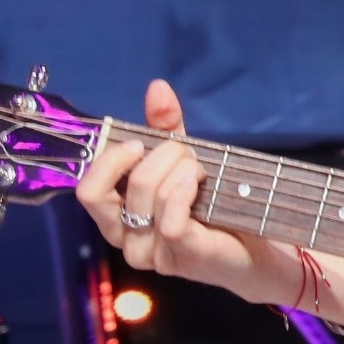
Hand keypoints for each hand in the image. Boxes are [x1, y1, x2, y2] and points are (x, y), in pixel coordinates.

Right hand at [76, 79, 268, 295]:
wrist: (256, 248)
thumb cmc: (213, 205)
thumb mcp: (184, 161)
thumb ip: (166, 129)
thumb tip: (157, 87)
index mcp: (117, 216)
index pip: (88, 189)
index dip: (109, 159)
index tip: (140, 144)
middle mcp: (127, 239)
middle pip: (110, 191)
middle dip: (152, 157)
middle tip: (186, 153)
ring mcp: (152, 254)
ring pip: (147, 196)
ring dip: (180, 169)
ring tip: (202, 171)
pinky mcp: (182, 256)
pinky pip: (170, 219)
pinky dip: (184, 192)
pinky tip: (199, 184)